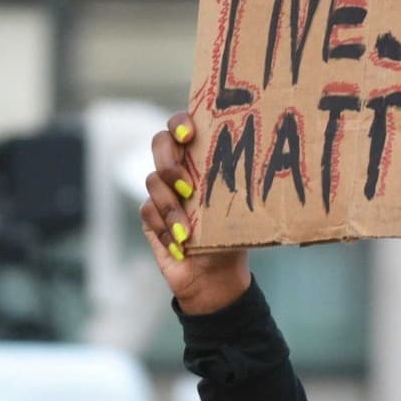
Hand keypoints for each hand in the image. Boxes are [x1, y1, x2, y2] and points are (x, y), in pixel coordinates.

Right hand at [140, 113, 251, 314]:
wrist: (215, 277)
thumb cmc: (232, 238)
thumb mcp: (238, 210)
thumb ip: (233, 188)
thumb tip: (252, 167)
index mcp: (202, 159)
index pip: (183, 126)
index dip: (180, 122)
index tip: (190, 135)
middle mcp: (179, 169)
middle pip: (159, 144)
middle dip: (170, 164)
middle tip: (188, 188)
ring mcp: (162, 191)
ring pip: (153, 181)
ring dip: (171, 208)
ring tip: (188, 232)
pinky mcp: (150, 215)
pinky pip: (148, 211)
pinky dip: (165, 230)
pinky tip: (180, 246)